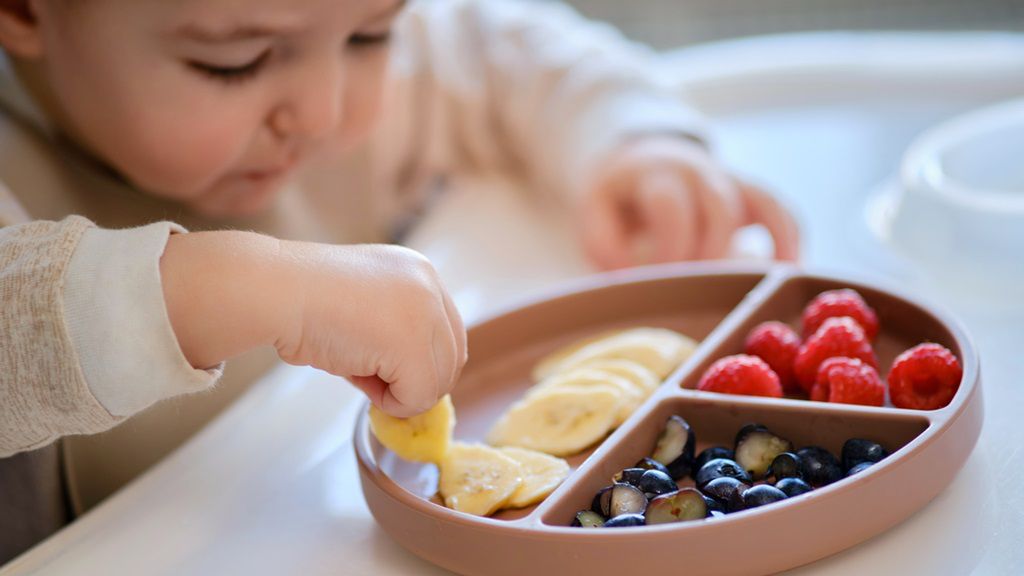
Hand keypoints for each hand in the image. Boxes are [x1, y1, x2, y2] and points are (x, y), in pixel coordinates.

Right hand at [161, 233, 465, 417]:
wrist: (274, 291)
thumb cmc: (303, 301)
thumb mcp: (365, 306)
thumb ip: (396, 331)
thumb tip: (414, 381)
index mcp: (420, 272)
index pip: (447, 334)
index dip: (420, 363)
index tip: (385, 369)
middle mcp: (430, 286)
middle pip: (451, 359)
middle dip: (414, 380)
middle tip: (371, 378)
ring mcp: (425, 313)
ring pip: (437, 382)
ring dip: (400, 392)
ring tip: (359, 372)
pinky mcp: (412, 345)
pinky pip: (418, 397)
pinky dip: (391, 403)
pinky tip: (359, 379)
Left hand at [576, 136, 799, 269]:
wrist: (637, 153)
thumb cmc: (617, 197)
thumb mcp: (595, 211)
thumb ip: (605, 242)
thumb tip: (633, 277)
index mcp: (654, 173)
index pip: (671, 206)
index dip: (671, 246)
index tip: (663, 282)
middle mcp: (697, 169)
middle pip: (719, 207)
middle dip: (714, 254)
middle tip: (704, 293)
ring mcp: (727, 178)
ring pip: (760, 202)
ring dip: (763, 247)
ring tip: (766, 289)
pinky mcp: (747, 192)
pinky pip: (779, 208)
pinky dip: (790, 237)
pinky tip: (790, 273)